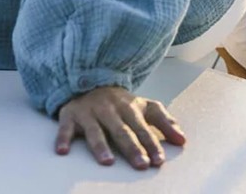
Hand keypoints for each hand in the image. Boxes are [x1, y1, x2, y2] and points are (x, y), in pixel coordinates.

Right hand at [55, 85, 185, 168]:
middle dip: (132, 147)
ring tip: (107, 162)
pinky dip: (63, 138)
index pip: (142, 128)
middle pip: (122, 131)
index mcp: (129, 108)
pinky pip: (65, 127)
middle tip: (141, 165)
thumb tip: (183, 140)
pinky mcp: (70, 115)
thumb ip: (164, 122)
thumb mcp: (144, 107)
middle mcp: (110, 110)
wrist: (90, 79)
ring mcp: (89, 112)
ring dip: (100, 146)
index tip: (158, 160)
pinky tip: (63, 151)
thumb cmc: (120, 103)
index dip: (151, 143)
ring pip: (95, 131)